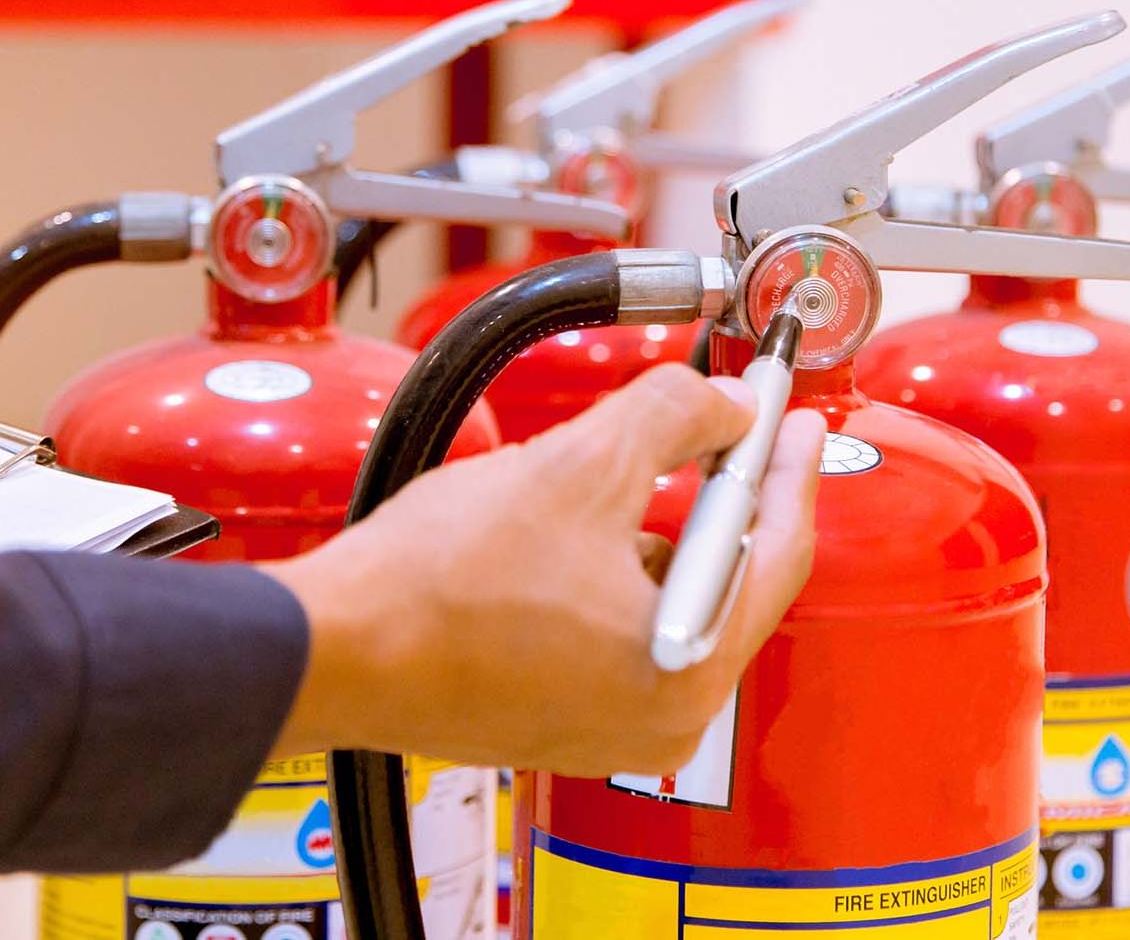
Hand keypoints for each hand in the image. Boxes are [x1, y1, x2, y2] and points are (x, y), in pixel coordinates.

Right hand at [264, 363, 825, 775]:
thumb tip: (722, 404)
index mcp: (685, 670)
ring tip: (627, 470)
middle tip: (729, 424)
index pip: (775, 552)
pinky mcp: (562, 713)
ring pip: (667, 597)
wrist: (335, 645)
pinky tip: (575, 529)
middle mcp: (660, 718)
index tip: (795, 419)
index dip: (787, 469)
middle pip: (727, 578)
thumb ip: (672, 416)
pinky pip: (622, 624)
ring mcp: (610, 725)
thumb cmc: (441, 581)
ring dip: (661, 527)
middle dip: (724, 491)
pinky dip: (615, 566)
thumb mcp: (579, 465)